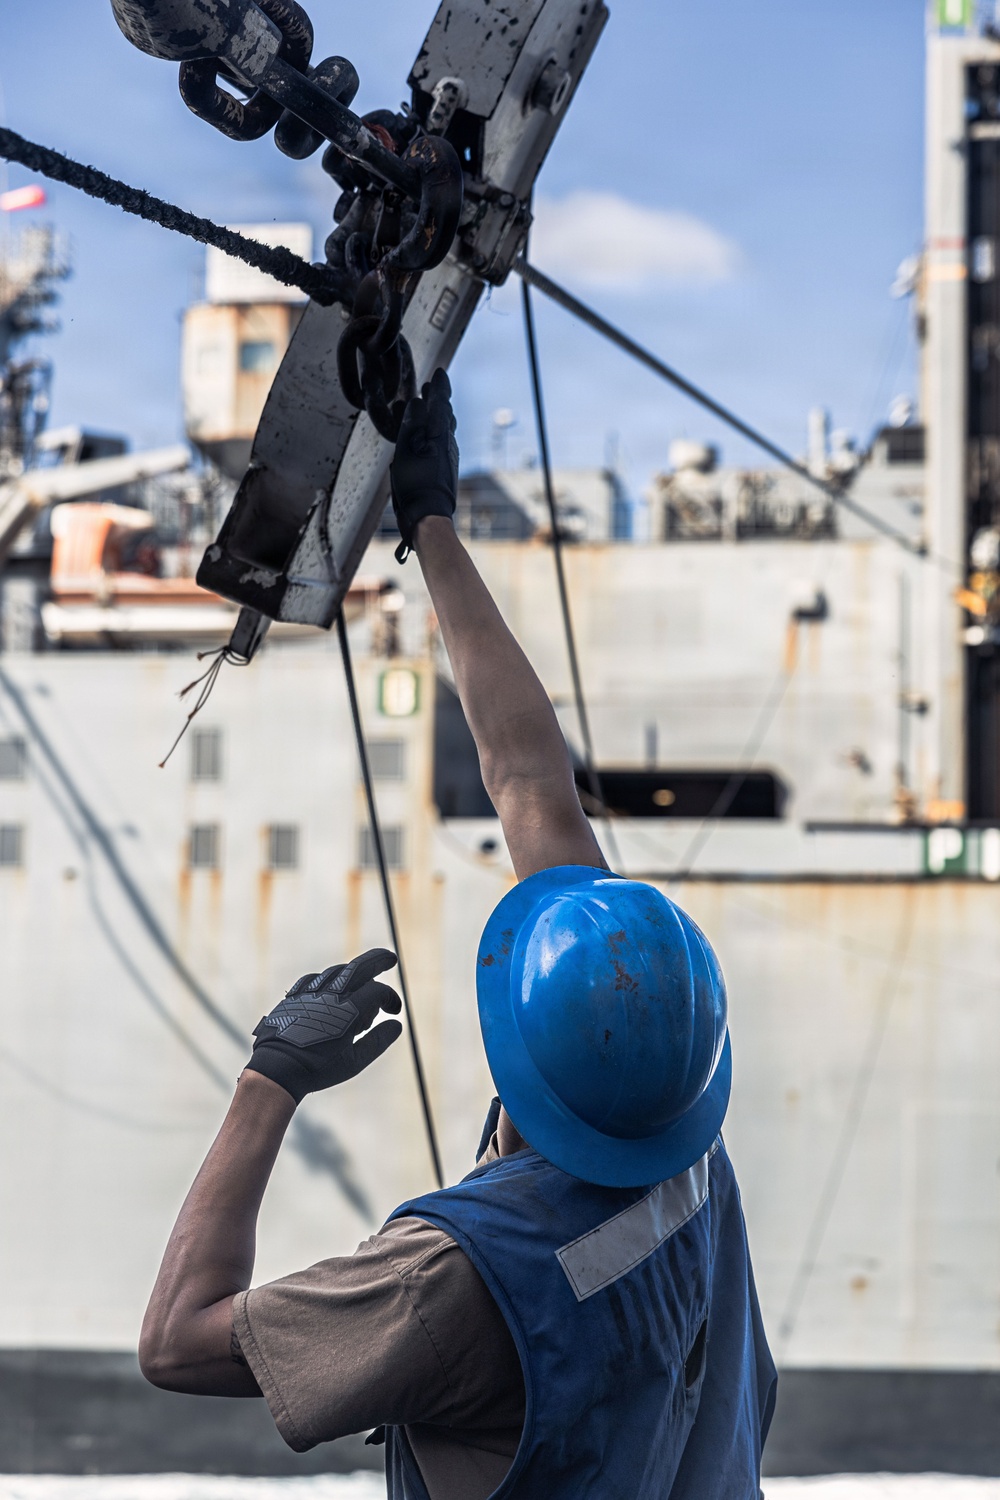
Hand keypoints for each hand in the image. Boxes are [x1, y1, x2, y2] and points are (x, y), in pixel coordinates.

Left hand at [244, 949, 401, 1103]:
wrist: (277, 1069)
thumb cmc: (318, 1068)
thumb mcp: (354, 1061)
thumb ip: (378, 1041)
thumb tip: (397, 1024)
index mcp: (348, 1010)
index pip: (377, 991)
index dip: (391, 998)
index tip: (394, 1010)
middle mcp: (330, 995)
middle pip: (359, 966)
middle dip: (378, 960)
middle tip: (390, 959)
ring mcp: (310, 992)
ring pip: (337, 971)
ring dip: (354, 974)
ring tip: (362, 988)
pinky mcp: (294, 996)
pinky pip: (315, 979)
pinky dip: (329, 980)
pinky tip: (332, 990)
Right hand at [389, 367, 458, 561]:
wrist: (430, 516)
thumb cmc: (415, 485)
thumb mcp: (406, 451)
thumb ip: (412, 424)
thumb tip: (418, 402)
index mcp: (438, 435)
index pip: (441, 403)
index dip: (439, 387)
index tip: (438, 373)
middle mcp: (448, 443)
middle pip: (445, 415)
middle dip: (437, 399)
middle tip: (430, 388)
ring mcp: (449, 456)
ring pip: (445, 429)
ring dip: (436, 415)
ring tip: (427, 408)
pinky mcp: (447, 469)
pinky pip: (442, 442)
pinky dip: (434, 431)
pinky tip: (428, 437)